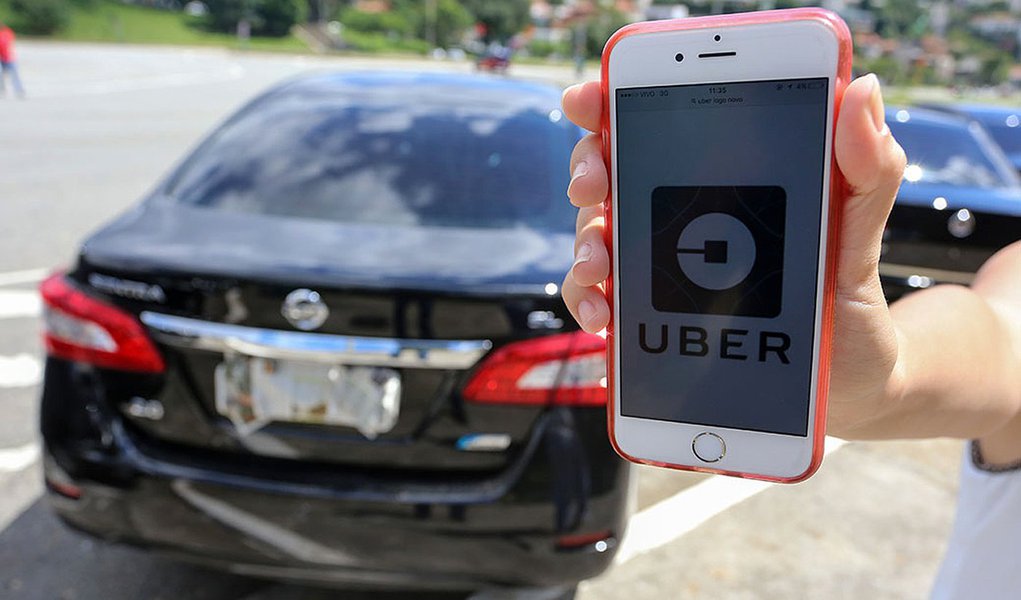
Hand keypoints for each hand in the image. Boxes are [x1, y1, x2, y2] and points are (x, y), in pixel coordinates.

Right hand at [560, 74, 907, 437]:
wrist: (850, 387)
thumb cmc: (853, 305)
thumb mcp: (861, 238)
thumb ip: (868, 171)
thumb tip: (865, 91)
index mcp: (725, 181)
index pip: (658, 122)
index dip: (613, 102)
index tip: (589, 99)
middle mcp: (682, 217)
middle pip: (612, 172)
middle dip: (589, 170)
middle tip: (595, 187)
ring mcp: (661, 269)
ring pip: (596, 236)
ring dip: (583, 245)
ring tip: (598, 267)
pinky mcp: (651, 319)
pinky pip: (602, 301)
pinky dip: (589, 302)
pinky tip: (603, 318)